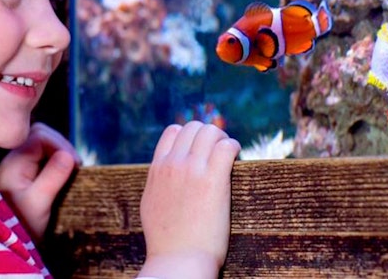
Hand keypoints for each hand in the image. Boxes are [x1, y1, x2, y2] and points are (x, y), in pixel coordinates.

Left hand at [0, 122, 79, 242]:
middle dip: (62, 147)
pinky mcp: (26, 176)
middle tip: (77, 167)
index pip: (40, 135)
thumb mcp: (39, 203)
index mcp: (14, 162)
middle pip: (42, 136)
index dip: (60, 145)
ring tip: (73, 172)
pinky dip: (57, 163)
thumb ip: (52, 177)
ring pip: (44, 146)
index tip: (75, 164)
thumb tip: (68, 155)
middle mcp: (15, 160)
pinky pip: (43, 158)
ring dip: (61, 155)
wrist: (7, 245)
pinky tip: (65, 176)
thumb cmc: (22, 225)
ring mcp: (20, 167)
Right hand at [138, 121, 240, 278]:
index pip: (173, 131)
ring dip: (223, 138)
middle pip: (194, 127)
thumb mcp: (150, 203)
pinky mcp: (213, 180)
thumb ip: (156, 182)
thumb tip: (161, 173)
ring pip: (211, 132)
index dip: (190, 135)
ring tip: (229, 152)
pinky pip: (227, 147)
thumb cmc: (166, 240)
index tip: (201, 147)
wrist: (178, 260)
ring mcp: (192, 170)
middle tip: (219, 149)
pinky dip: (234, 147)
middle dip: (209, 134)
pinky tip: (237, 156)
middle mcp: (173, 164)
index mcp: (157, 169)